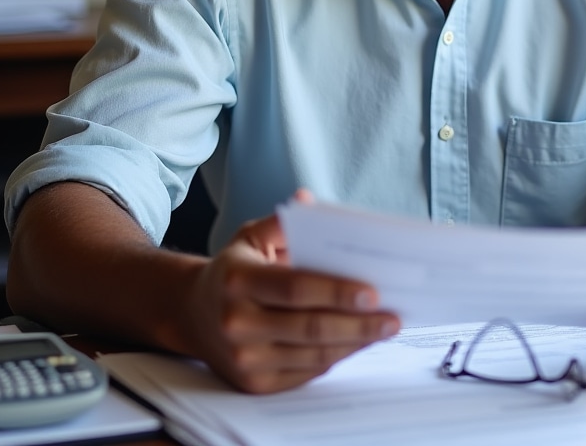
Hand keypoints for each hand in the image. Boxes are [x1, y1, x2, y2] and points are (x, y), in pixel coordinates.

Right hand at [182, 206, 399, 392]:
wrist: (193, 315)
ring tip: (384, 329)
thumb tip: (308, 200)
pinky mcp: (253, 383)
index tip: (374, 292)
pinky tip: (357, 342)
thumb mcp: (251, 237)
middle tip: (393, 317)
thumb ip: (283, 221)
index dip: (337, 291)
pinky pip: (306, 373)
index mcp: (238, 280)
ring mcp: (244, 359)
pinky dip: (336, 357)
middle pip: (310, 328)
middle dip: (358, 324)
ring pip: (312, 355)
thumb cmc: (234, 270)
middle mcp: (237, 323)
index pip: (296, 288)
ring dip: (354, 343)